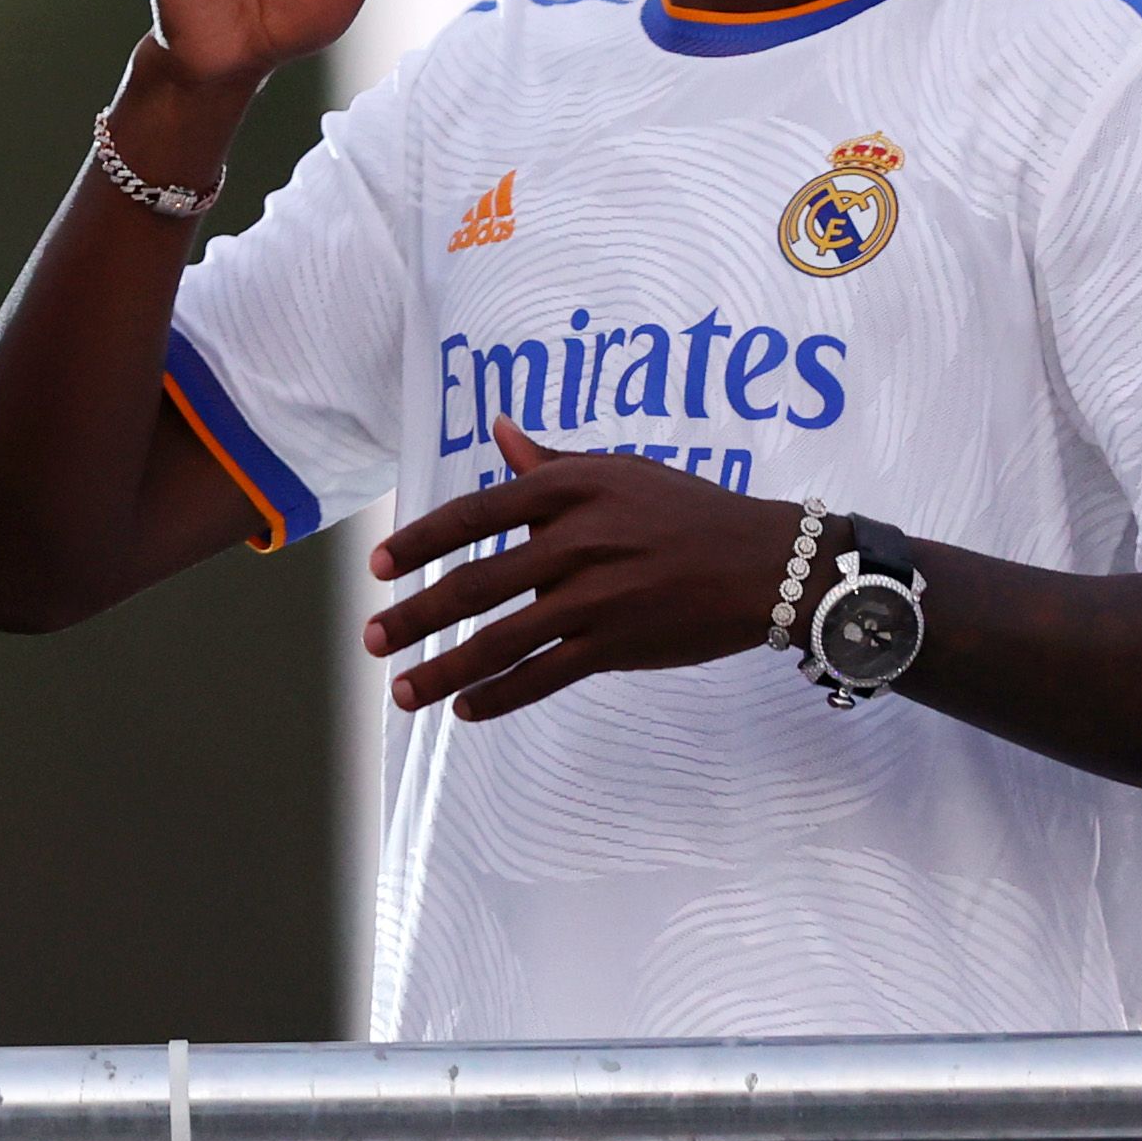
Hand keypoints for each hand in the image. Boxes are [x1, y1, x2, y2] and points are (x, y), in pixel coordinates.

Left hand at [364, 417, 808, 719]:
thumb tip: (498, 431)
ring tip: (401, 691)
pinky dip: (501, 696)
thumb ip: (550, 463)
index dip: (419, 541)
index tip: (377, 565)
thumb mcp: (620, 471)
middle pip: (475, 585)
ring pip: (501, 640)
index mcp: (569, 490)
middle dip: (415, 616)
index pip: (474, 514)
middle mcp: (575, 542)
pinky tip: (466, 709)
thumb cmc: (688, 511)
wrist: (769, 564)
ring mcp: (595, 598)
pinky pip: (545, 675)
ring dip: (444, 670)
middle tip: (371, 639)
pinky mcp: (618, 644)